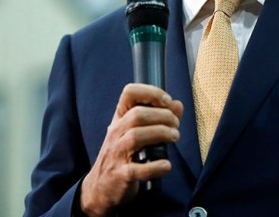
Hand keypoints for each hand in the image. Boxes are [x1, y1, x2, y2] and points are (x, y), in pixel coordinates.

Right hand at [79, 83, 182, 215]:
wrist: (101, 187)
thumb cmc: (123, 155)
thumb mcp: (135, 132)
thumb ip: (159, 118)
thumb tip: (178, 105)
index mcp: (120, 118)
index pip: (129, 93)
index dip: (151, 92)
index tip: (167, 101)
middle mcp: (116, 132)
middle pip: (137, 114)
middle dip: (162, 116)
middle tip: (175, 125)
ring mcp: (116, 154)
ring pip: (136, 136)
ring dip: (161, 134)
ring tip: (174, 137)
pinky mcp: (121, 175)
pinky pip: (137, 169)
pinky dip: (155, 167)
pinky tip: (166, 165)